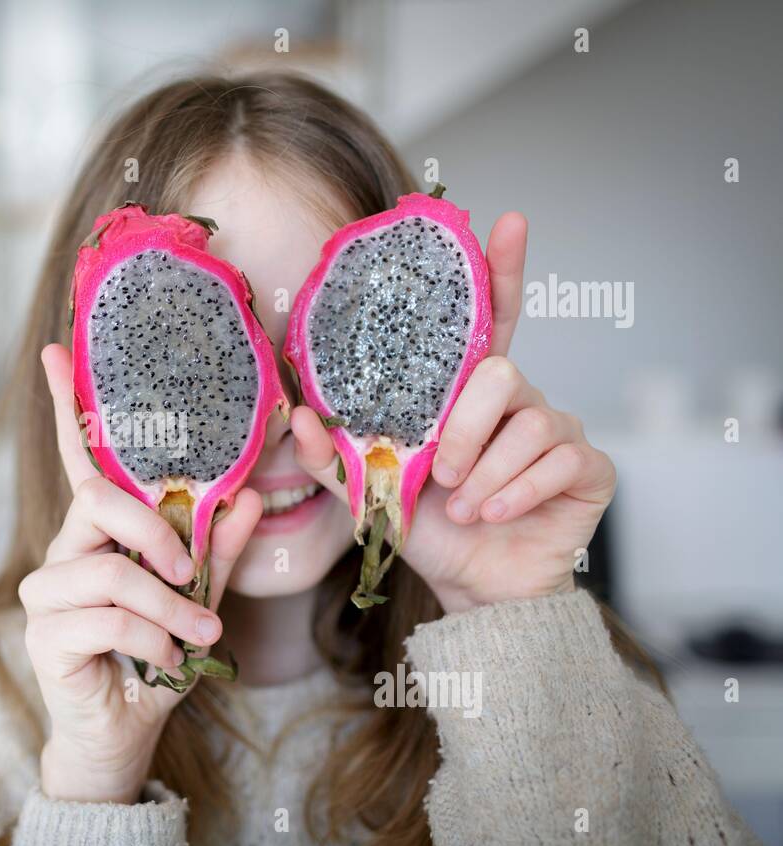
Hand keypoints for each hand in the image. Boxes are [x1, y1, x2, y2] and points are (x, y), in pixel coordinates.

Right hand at [20, 344, 261, 803]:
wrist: (126, 730)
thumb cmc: (158, 656)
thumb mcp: (200, 599)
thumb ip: (218, 551)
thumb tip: (247, 497)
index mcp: (98, 531)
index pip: (80, 459)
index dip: (68, 406)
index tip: (58, 350)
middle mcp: (64, 550)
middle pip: (97, 503)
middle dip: (156, 535)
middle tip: (189, 571)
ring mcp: (46, 591)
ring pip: (110, 571)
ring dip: (169, 607)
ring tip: (198, 637)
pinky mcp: (45, 634)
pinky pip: (108, 619)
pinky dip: (153, 641)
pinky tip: (167, 664)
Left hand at [291, 213, 615, 613]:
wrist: (471, 586)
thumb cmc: (427, 527)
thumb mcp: (368, 489)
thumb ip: (331, 454)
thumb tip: (295, 416)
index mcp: (467, 392)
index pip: (490, 319)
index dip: (500, 269)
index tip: (507, 222)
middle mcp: (517, 398)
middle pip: (500, 373)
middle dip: (464, 428)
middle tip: (443, 474)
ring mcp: (558, 429)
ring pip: (530, 420)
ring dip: (486, 472)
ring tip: (463, 506)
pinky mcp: (588, 466)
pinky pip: (559, 460)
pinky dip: (516, 492)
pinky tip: (492, 514)